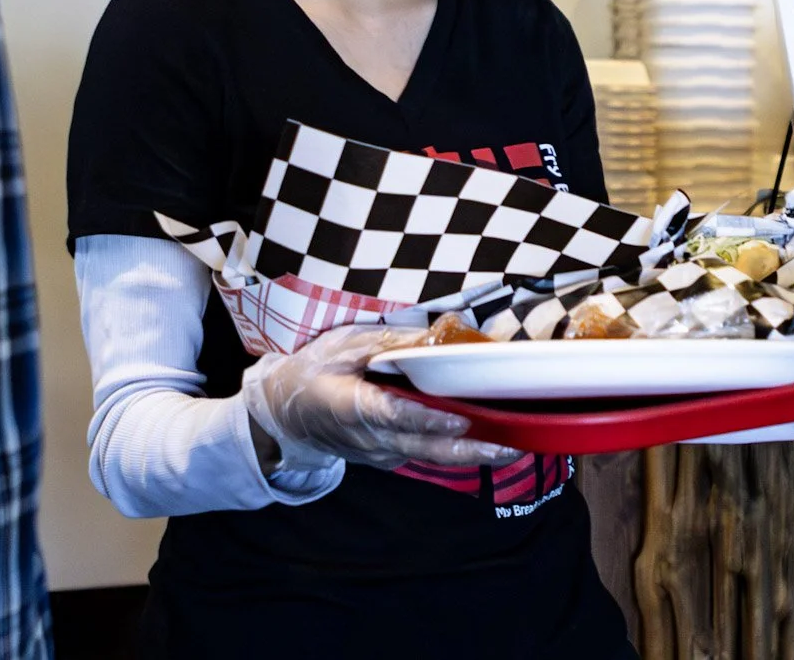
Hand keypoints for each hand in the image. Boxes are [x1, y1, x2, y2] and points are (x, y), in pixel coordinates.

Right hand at [243, 325, 520, 470]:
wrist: (284, 414)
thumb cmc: (313, 371)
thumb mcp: (343, 345)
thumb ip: (388, 345)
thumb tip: (435, 335)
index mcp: (350, 406)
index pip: (393, 416)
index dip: (426, 421)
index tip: (458, 419)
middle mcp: (368, 439)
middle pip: (421, 449)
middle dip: (466, 451)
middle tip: (505, 448)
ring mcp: (379, 453)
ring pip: (427, 458)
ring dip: (468, 457)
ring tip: (509, 451)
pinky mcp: (389, 457)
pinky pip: (424, 456)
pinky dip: (454, 452)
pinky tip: (486, 444)